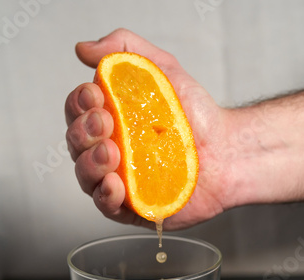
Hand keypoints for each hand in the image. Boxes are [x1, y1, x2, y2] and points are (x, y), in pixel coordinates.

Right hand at [65, 28, 229, 229]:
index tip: (96, 96)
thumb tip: (84, 49)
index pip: (78, 112)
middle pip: (77, 144)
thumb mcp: (162, 69)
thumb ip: (124, 50)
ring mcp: (121, 180)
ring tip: (111, 153)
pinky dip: (105, 196)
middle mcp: (110, 150)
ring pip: (86, 177)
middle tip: (106, 123)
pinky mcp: (134, 206)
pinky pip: (108, 206)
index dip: (79, 104)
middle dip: (83, 132)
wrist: (226, 151)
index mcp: (111, 120)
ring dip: (90, 164)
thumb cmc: (195, 116)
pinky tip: (114, 184)